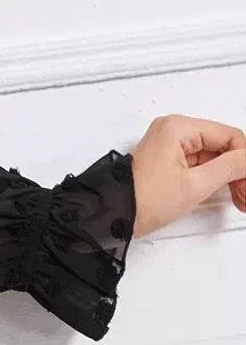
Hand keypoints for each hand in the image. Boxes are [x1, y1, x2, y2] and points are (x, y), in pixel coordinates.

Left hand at [127, 114, 245, 238]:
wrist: (111, 216)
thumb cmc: (142, 200)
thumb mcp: (195, 185)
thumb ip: (230, 167)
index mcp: (179, 128)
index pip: (230, 136)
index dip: (245, 162)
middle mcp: (174, 130)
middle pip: (223, 146)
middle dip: (239, 172)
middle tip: (245, 196)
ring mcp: (170, 145)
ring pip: (214, 157)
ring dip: (230, 178)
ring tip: (240, 200)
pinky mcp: (167, 159)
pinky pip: (200, 164)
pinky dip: (214, 179)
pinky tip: (225, 194)